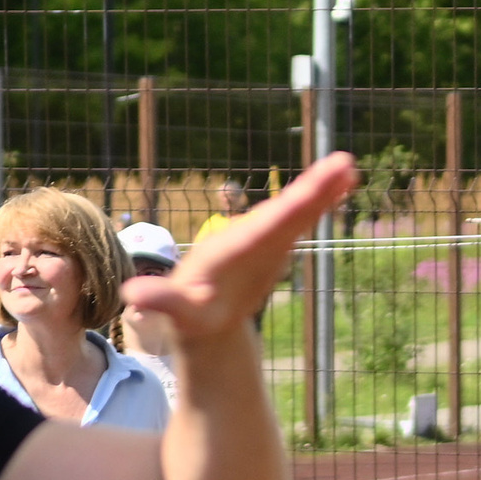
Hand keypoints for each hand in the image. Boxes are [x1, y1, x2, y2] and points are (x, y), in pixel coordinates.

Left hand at [127, 155, 356, 344]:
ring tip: (348, 166)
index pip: (262, 229)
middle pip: (283, 210)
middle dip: (311, 190)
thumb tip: (132, 295)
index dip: (287, 211)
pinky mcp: (275, 239)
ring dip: (321, 189)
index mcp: (228, 249)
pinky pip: (300, 217)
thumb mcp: (176, 313)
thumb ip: (161, 301)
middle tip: (341, 163)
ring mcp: (263, 234)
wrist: (200, 313)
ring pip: (295, 209)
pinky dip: (321, 201)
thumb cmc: (189, 316)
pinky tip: (345, 183)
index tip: (309, 194)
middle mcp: (248, 234)